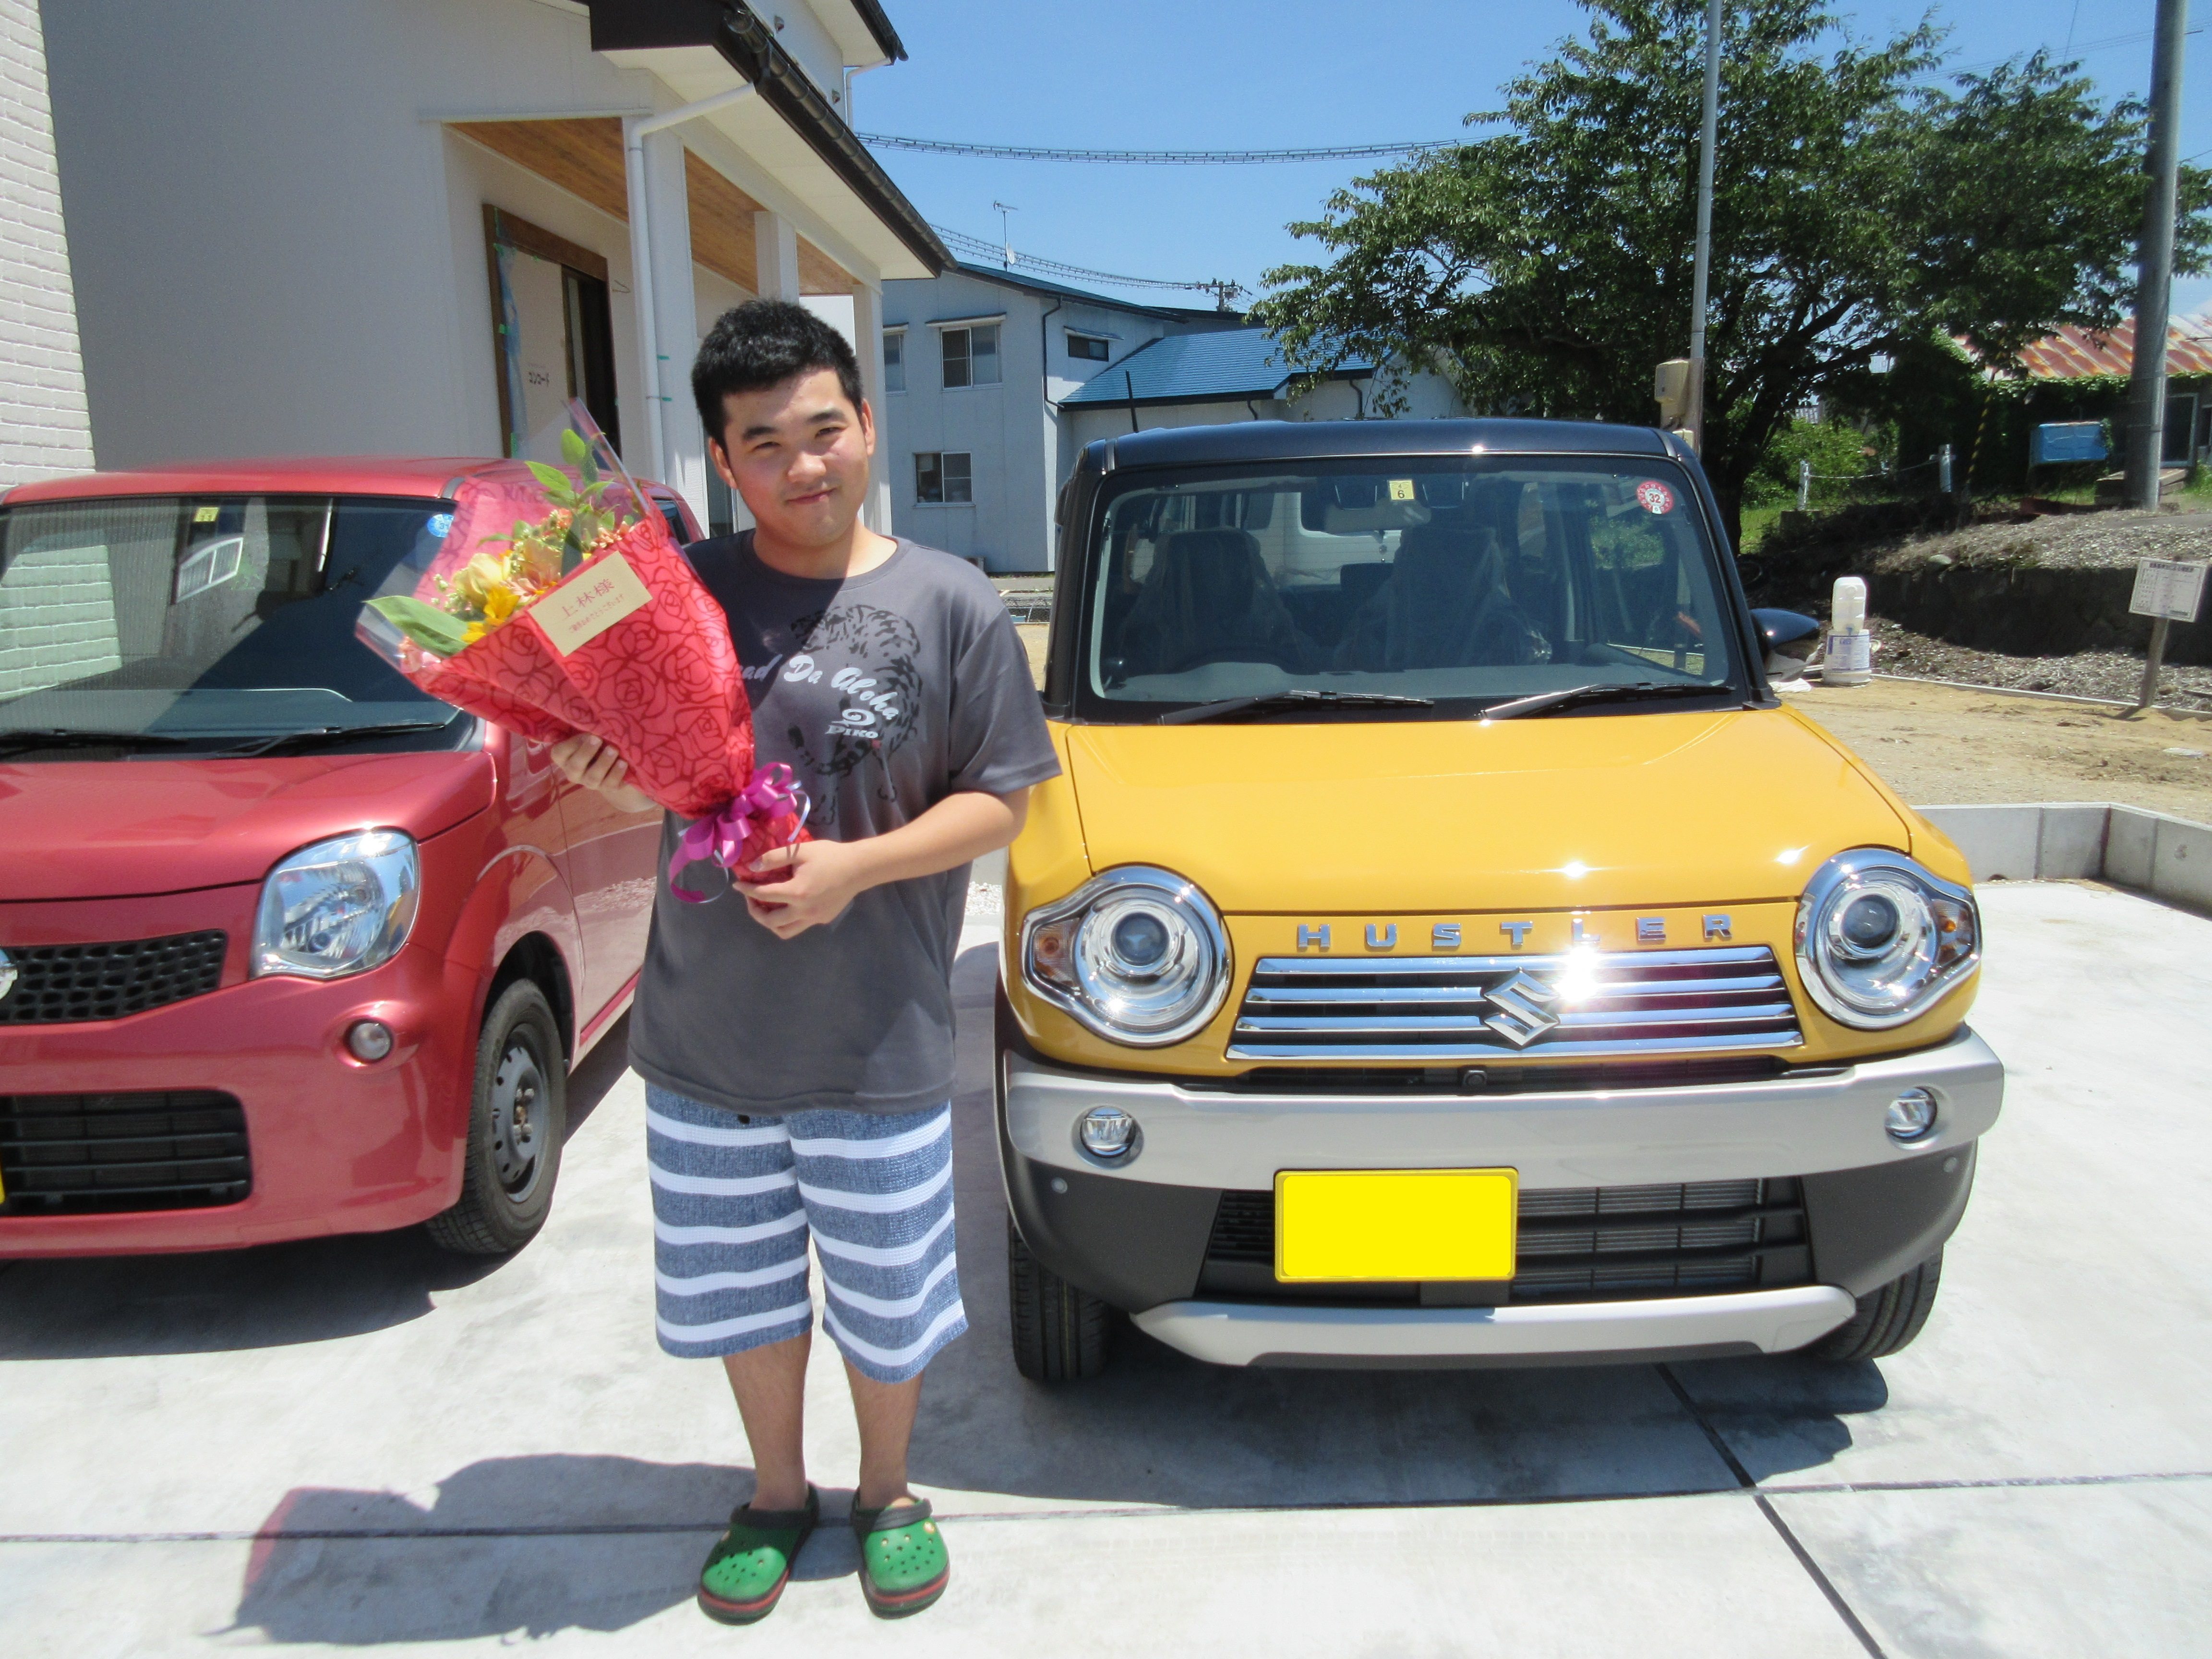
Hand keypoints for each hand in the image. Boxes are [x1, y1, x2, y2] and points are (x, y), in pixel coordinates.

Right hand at [548, 734, 656, 812]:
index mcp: (565, 757)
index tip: (587, 733)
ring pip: (593, 777)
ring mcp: (589, 782)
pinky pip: (609, 784)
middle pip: (575, 766)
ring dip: (603, 763)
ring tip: (613, 750)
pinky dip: (617, 773)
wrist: (615, 765)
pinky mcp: (606, 788)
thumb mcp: (589, 735)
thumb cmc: (598, 743)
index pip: (559, 753)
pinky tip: (623, 763)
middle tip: (597, 739)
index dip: (572, 743)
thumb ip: (585, 729)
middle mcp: (574, 772)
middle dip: (586, 752)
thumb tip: (590, 719)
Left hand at [733, 839, 876, 938]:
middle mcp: (803, 911)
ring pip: (785, 931)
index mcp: (796, 893)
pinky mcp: (823, 919)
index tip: (738, 885)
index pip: (763, 895)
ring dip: (771, 923)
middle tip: (751, 899)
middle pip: (770, 922)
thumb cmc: (830, 856)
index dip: (747, 890)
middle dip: (755, 911)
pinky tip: (791, 904)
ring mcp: (814, 918)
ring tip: (768, 908)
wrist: (859, 868)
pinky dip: (789, 918)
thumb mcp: (800, 851)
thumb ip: (773, 858)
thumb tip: (752, 867)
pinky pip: (800, 925)